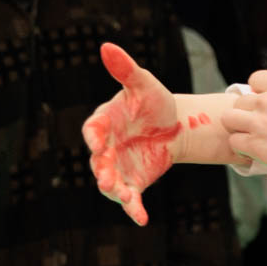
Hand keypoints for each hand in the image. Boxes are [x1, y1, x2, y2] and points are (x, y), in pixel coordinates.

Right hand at [83, 42, 179, 225]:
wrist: (173, 126)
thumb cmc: (153, 102)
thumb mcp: (144, 84)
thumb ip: (125, 70)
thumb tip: (107, 46)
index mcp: (104, 122)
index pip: (93, 130)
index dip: (94, 136)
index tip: (97, 142)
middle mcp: (106, 148)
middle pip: (98, 161)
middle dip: (101, 170)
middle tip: (105, 179)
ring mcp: (117, 167)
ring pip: (110, 182)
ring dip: (114, 191)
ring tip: (123, 196)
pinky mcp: (132, 183)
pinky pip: (130, 198)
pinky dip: (134, 209)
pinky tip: (141, 219)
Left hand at [222, 70, 266, 184]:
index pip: (256, 79)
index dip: (259, 94)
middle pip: (240, 101)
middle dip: (248, 113)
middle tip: (262, 128)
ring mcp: (261, 121)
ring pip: (230, 119)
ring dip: (240, 129)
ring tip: (255, 140)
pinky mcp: (256, 144)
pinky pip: (234, 142)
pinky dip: (243, 149)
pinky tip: (258, 153)